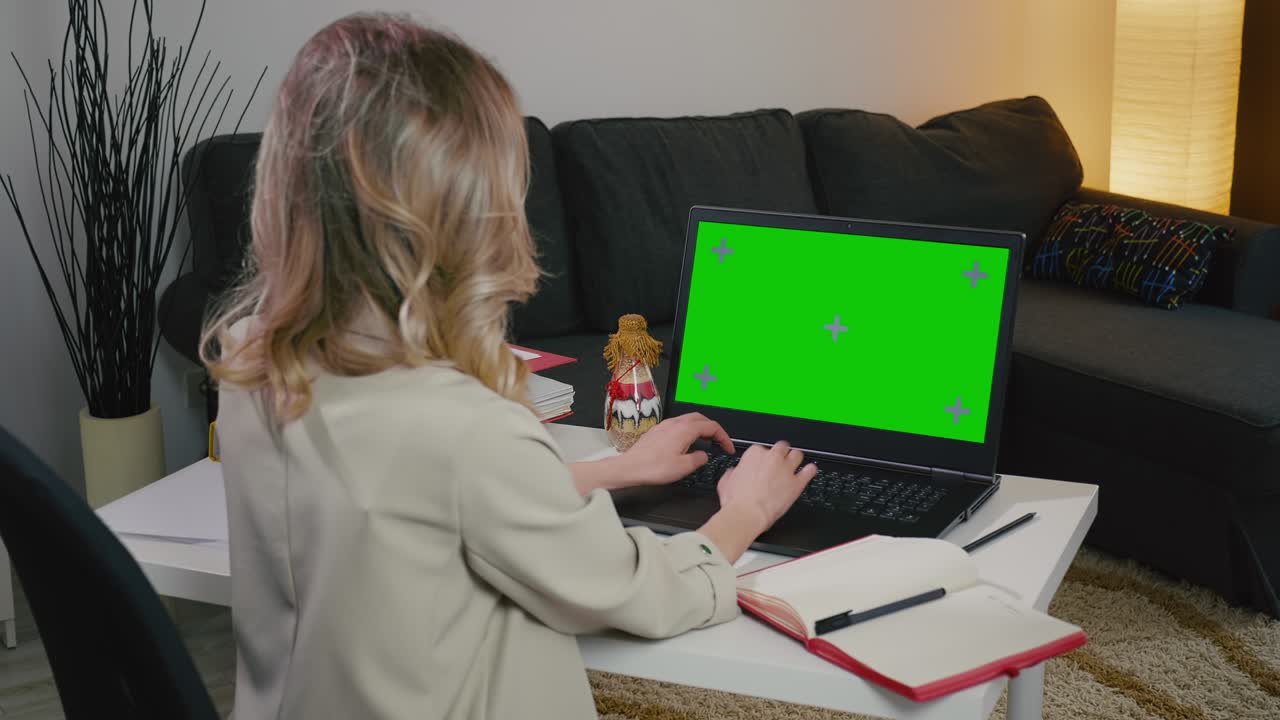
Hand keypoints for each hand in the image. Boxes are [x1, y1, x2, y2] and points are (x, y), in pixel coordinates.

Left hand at [615, 413, 734, 487]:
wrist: (630, 467)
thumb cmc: (654, 468)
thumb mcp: (683, 467)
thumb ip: (699, 459)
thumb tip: (703, 455)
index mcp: (685, 429)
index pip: (712, 427)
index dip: (724, 437)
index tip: (728, 448)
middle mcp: (675, 423)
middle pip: (701, 419)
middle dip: (713, 429)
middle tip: (719, 442)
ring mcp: (665, 425)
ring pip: (688, 420)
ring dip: (700, 428)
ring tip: (705, 442)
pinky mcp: (657, 430)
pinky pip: (678, 425)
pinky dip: (688, 430)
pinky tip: (686, 443)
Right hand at [715, 441, 816, 533]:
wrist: (747, 514)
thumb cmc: (736, 500)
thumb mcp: (726, 482)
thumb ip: (733, 473)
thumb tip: (734, 473)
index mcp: (754, 454)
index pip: (762, 449)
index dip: (764, 458)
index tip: (763, 465)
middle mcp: (772, 457)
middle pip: (782, 447)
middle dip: (782, 454)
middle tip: (779, 463)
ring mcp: (786, 469)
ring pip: (797, 455)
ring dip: (796, 459)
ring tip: (795, 465)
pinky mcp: (797, 483)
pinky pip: (810, 471)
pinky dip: (810, 471)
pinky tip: (809, 472)